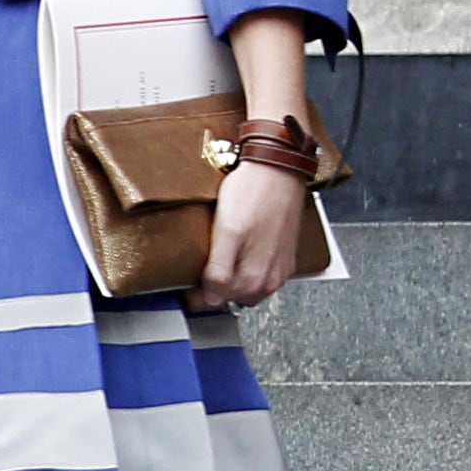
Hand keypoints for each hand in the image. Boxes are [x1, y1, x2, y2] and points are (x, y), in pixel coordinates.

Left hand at [198, 161, 308, 310]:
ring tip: (220, 256)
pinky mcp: (285, 255)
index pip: (214, 301)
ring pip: (248, 287)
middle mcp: (271, 279)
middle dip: (215, 286)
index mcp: (255, 278)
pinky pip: (262, 272)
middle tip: (200, 264)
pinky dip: (249, 266)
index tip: (185, 279)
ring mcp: (280, 268)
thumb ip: (218, 271)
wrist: (279, 168)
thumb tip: (209, 297)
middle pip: (232, 296)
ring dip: (233, 277)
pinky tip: (242, 248)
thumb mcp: (227, 233)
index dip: (195, 291)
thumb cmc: (253, 192)